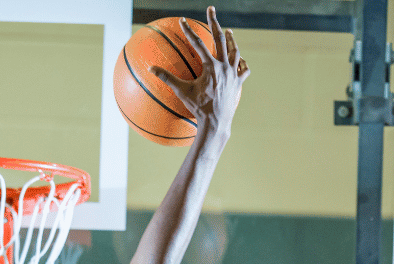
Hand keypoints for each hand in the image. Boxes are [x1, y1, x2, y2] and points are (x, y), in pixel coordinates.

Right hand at [150, 6, 248, 136]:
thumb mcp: (182, 92)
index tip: (183, 21)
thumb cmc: (198, 108)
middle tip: (211, 9)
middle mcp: (225, 67)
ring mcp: (233, 74)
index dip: (189, 31)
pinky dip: (241, 62)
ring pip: (235, 51)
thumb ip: (167, 78)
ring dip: (231, 39)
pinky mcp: (238, 83)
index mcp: (211, 67)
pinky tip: (239, 59)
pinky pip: (243, 69)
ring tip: (228, 31)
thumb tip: (150, 69)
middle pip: (221, 39)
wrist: (217, 122)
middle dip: (215, 22)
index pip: (199, 44)